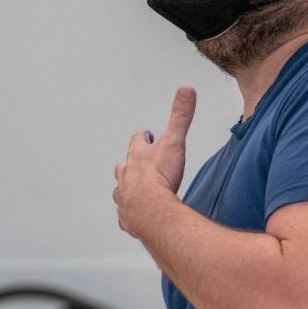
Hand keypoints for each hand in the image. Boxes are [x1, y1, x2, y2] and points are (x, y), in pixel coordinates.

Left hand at [113, 86, 195, 236]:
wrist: (152, 213)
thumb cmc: (160, 179)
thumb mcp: (173, 141)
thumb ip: (180, 116)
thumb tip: (186, 90)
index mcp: (137, 157)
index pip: (137, 141)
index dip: (142, 137)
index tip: (145, 134)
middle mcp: (126, 177)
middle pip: (124, 166)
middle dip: (130, 163)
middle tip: (136, 162)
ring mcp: (125, 198)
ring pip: (121, 190)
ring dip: (128, 188)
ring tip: (134, 190)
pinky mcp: (128, 218)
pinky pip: (127, 215)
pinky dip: (131, 213)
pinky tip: (136, 216)